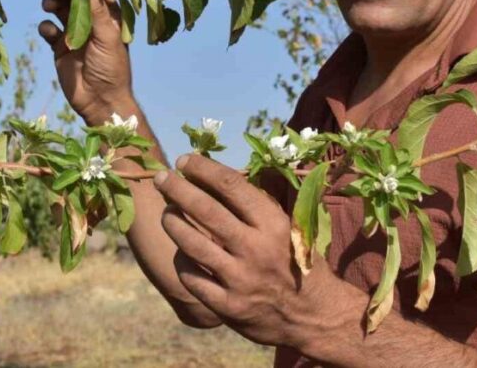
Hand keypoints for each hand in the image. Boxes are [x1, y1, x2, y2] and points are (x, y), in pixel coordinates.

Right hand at [38, 0, 133, 124]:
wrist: (100, 100)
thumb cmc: (111, 67)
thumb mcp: (106, 36)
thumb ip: (94, 9)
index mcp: (107, 16)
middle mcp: (90, 21)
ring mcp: (74, 32)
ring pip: (59, 9)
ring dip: (52, 3)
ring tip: (49, 4)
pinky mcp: (59, 46)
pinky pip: (49, 29)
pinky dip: (47, 27)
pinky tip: (50, 33)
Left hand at [155, 154, 364, 350]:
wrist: (316, 316)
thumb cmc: (297, 263)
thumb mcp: (289, 227)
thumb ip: (258, 204)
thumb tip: (218, 174)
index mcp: (273, 224)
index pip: (232, 186)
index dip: (203, 169)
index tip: (185, 160)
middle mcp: (256, 249)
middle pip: (205, 210)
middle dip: (177, 189)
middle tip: (160, 178)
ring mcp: (240, 280)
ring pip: (191, 243)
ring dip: (172, 223)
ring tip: (167, 213)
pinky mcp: (228, 306)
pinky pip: (191, 277)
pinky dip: (181, 261)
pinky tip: (181, 252)